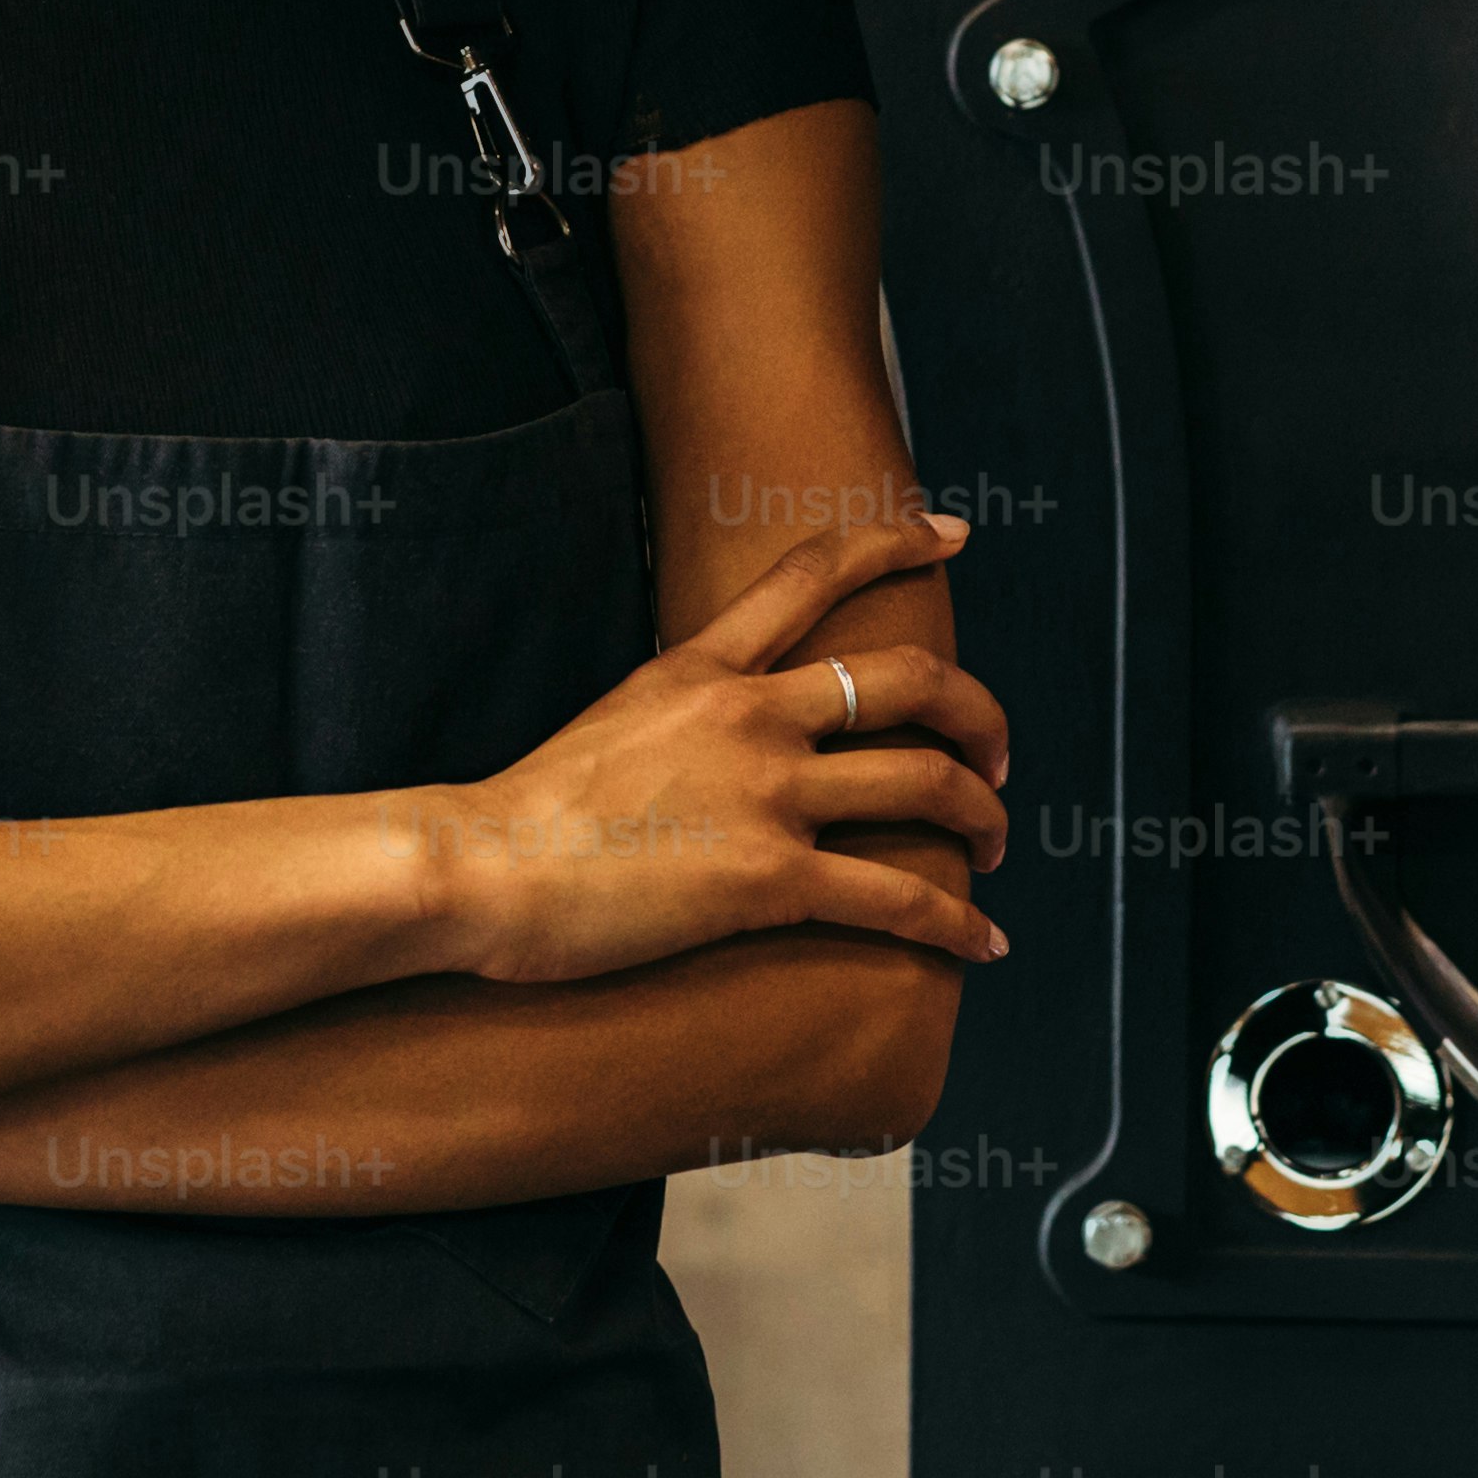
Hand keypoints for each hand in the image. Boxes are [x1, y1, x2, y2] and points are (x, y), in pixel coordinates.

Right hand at [427, 511, 1010, 982]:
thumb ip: (680, 713)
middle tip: (1000, 755)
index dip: (898, 542)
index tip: (955, 535)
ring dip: (985, 814)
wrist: (478, 868)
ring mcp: (767, 794)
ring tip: (998, 846)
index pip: (814, 573)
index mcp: (704, 668)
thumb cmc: (521, 816)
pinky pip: (897, 896)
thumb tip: (711, 736)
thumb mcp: (611, 721)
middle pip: (910, 681)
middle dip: (981, 714)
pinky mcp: (771, 880)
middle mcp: (752, 715)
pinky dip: (957, 921)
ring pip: (925, 782)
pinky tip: (985, 943)